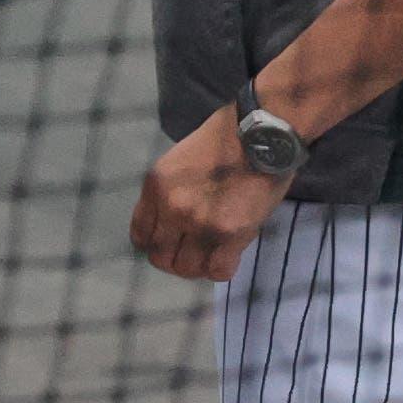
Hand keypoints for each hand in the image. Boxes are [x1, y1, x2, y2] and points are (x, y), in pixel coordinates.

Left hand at [130, 107, 292, 281]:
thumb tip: (169, 222)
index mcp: (157, 186)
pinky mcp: (231, 234)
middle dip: (174, 258)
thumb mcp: (179, 160)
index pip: (140, 235)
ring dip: (197, 266)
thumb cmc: (225, 138)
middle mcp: (173, 208)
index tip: (169, 241)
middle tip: (191, 252)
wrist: (263, 132)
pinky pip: (217, 270)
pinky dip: (220, 269)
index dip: (155, 243)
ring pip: (187, 268)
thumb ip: (169, 192)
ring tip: (210, 256)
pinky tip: (228, 256)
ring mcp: (201, 224)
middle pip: (160, 258)